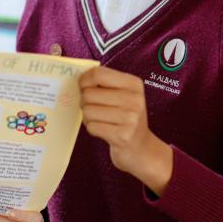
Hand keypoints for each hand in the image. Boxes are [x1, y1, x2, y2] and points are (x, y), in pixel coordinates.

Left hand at [78, 66, 172, 192]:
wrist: (141, 147)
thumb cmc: (127, 117)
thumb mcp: (123, 95)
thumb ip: (105, 83)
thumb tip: (80, 78)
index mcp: (134, 84)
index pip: (98, 74)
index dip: (84, 80)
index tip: (84, 87)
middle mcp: (134, 99)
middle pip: (89, 93)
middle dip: (84, 101)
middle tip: (92, 107)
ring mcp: (130, 118)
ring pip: (88, 110)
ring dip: (87, 116)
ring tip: (98, 119)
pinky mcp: (122, 136)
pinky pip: (92, 127)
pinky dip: (92, 128)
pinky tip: (102, 129)